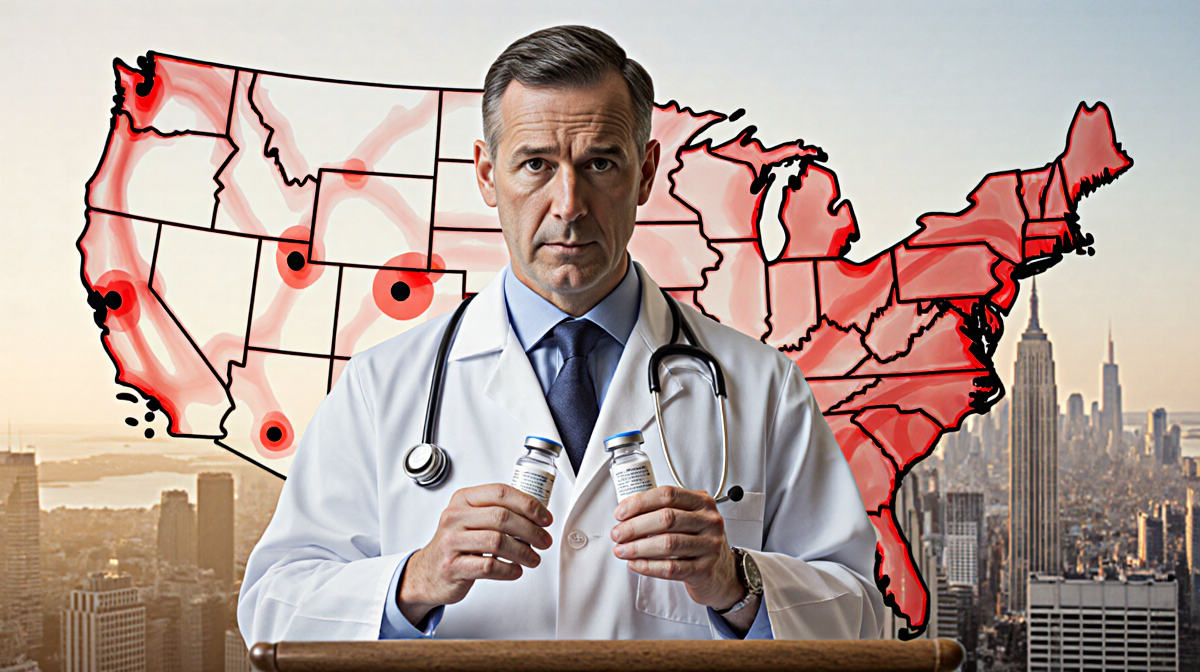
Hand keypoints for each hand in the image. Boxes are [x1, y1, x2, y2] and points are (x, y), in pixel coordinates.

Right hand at [399, 484, 552, 624]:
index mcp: (463, 499)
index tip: (545, 518)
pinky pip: (489, 567)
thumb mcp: (471, 518)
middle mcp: (455, 517)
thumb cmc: (457, 543)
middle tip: (544, 541)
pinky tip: (516, 570)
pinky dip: (509, 570)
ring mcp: (451, 542)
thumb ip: (497, 511)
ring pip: (497, 542)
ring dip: (523, 552)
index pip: (500, 493)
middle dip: (531, 530)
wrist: (428, 572)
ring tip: (533, 558)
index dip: (528, 504)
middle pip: (502, 517)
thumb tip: (537, 514)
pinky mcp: (452, 567)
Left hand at [610, 486, 743, 610]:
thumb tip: (626, 513)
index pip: (667, 494)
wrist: (723, 573)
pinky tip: (635, 564)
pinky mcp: (704, 570)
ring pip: (668, 543)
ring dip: (638, 547)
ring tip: (622, 550)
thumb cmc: (699, 541)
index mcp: (702, 502)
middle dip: (635, 526)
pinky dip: (648, 566)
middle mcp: (709, 521)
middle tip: (617, 534)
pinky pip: (671, 568)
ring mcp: (709, 546)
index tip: (621, 513)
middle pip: (666, 518)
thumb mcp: (690, 518)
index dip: (640, 502)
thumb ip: (665, 510)